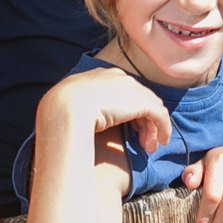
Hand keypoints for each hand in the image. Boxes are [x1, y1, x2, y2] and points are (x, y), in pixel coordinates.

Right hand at [48, 64, 172, 154]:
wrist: (65, 110)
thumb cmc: (60, 112)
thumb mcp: (67, 105)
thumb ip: (78, 108)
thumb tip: (76, 120)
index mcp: (99, 76)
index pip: (121, 90)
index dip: (126, 109)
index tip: (126, 127)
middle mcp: (117, 77)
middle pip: (138, 97)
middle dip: (142, 120)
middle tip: (142, 141)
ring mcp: (130, 87)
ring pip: (149, 106)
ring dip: (152, 127)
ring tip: (149, 146)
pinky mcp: (141, 101)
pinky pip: (158, 115)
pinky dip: (163, 128)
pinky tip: (160, 141)